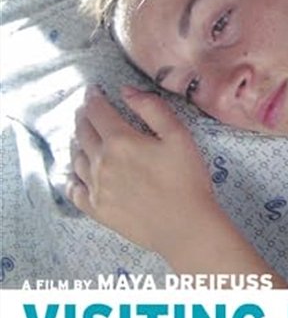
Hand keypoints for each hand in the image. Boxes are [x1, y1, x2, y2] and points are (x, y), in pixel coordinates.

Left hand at [66, 86, 214, 254]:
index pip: (97, 112)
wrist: (185, 227)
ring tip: (80, 136)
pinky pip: (74, 190)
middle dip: (83, 117)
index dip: (93, 97)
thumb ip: (152, 108)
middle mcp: (101, 162)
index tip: (93, 90)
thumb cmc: (187, 179)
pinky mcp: (97, 209)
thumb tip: (126, 91)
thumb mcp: (178, 135)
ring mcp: (96, 188)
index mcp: (120, 141)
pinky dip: (71, 177)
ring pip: (76, 158)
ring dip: (76, 142)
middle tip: (86, 110)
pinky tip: (74, 174)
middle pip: (83, 132)